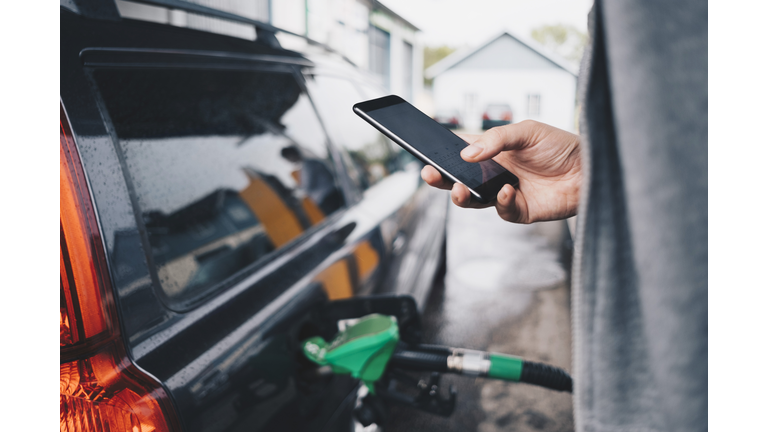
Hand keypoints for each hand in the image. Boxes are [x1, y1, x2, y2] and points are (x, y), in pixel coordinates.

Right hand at [421, 120, 581, 223]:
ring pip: (473, 200)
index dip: (442, 153)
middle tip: (429, 173)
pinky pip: (502, 210)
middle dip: (440, 178)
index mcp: (493, 151)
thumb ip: (496, 139)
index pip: (460, 151)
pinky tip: (508, 190)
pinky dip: (501, 202)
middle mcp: (495, 173)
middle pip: (458, 179)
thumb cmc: (561, 146)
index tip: (426, 152)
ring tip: (458, 188)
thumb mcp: (527, 131)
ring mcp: (505, 193)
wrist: (591, 168)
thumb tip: (466, 154)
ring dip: (461, 196)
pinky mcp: (520, 210)